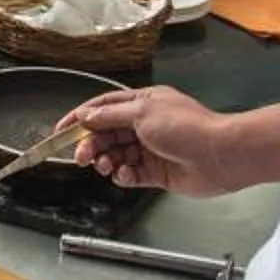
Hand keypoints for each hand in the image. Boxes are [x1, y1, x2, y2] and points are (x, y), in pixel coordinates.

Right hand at [63, 85, 245, 196]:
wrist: (219, 155)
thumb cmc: (185, 127)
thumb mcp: (143, 113)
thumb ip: (111, 116)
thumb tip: (86, 115)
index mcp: (142, 103)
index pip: (103, 107)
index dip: (80, 118)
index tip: (60, 131)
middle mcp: (145, 125)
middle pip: (107, 133)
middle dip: (91, 144)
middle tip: (81, 157)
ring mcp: (151, 149)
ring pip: (117, 155)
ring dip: (106, 161)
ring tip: (105, 167)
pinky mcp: (157, 172)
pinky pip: (131, 174)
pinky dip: (123, 176)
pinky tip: (124, 175)